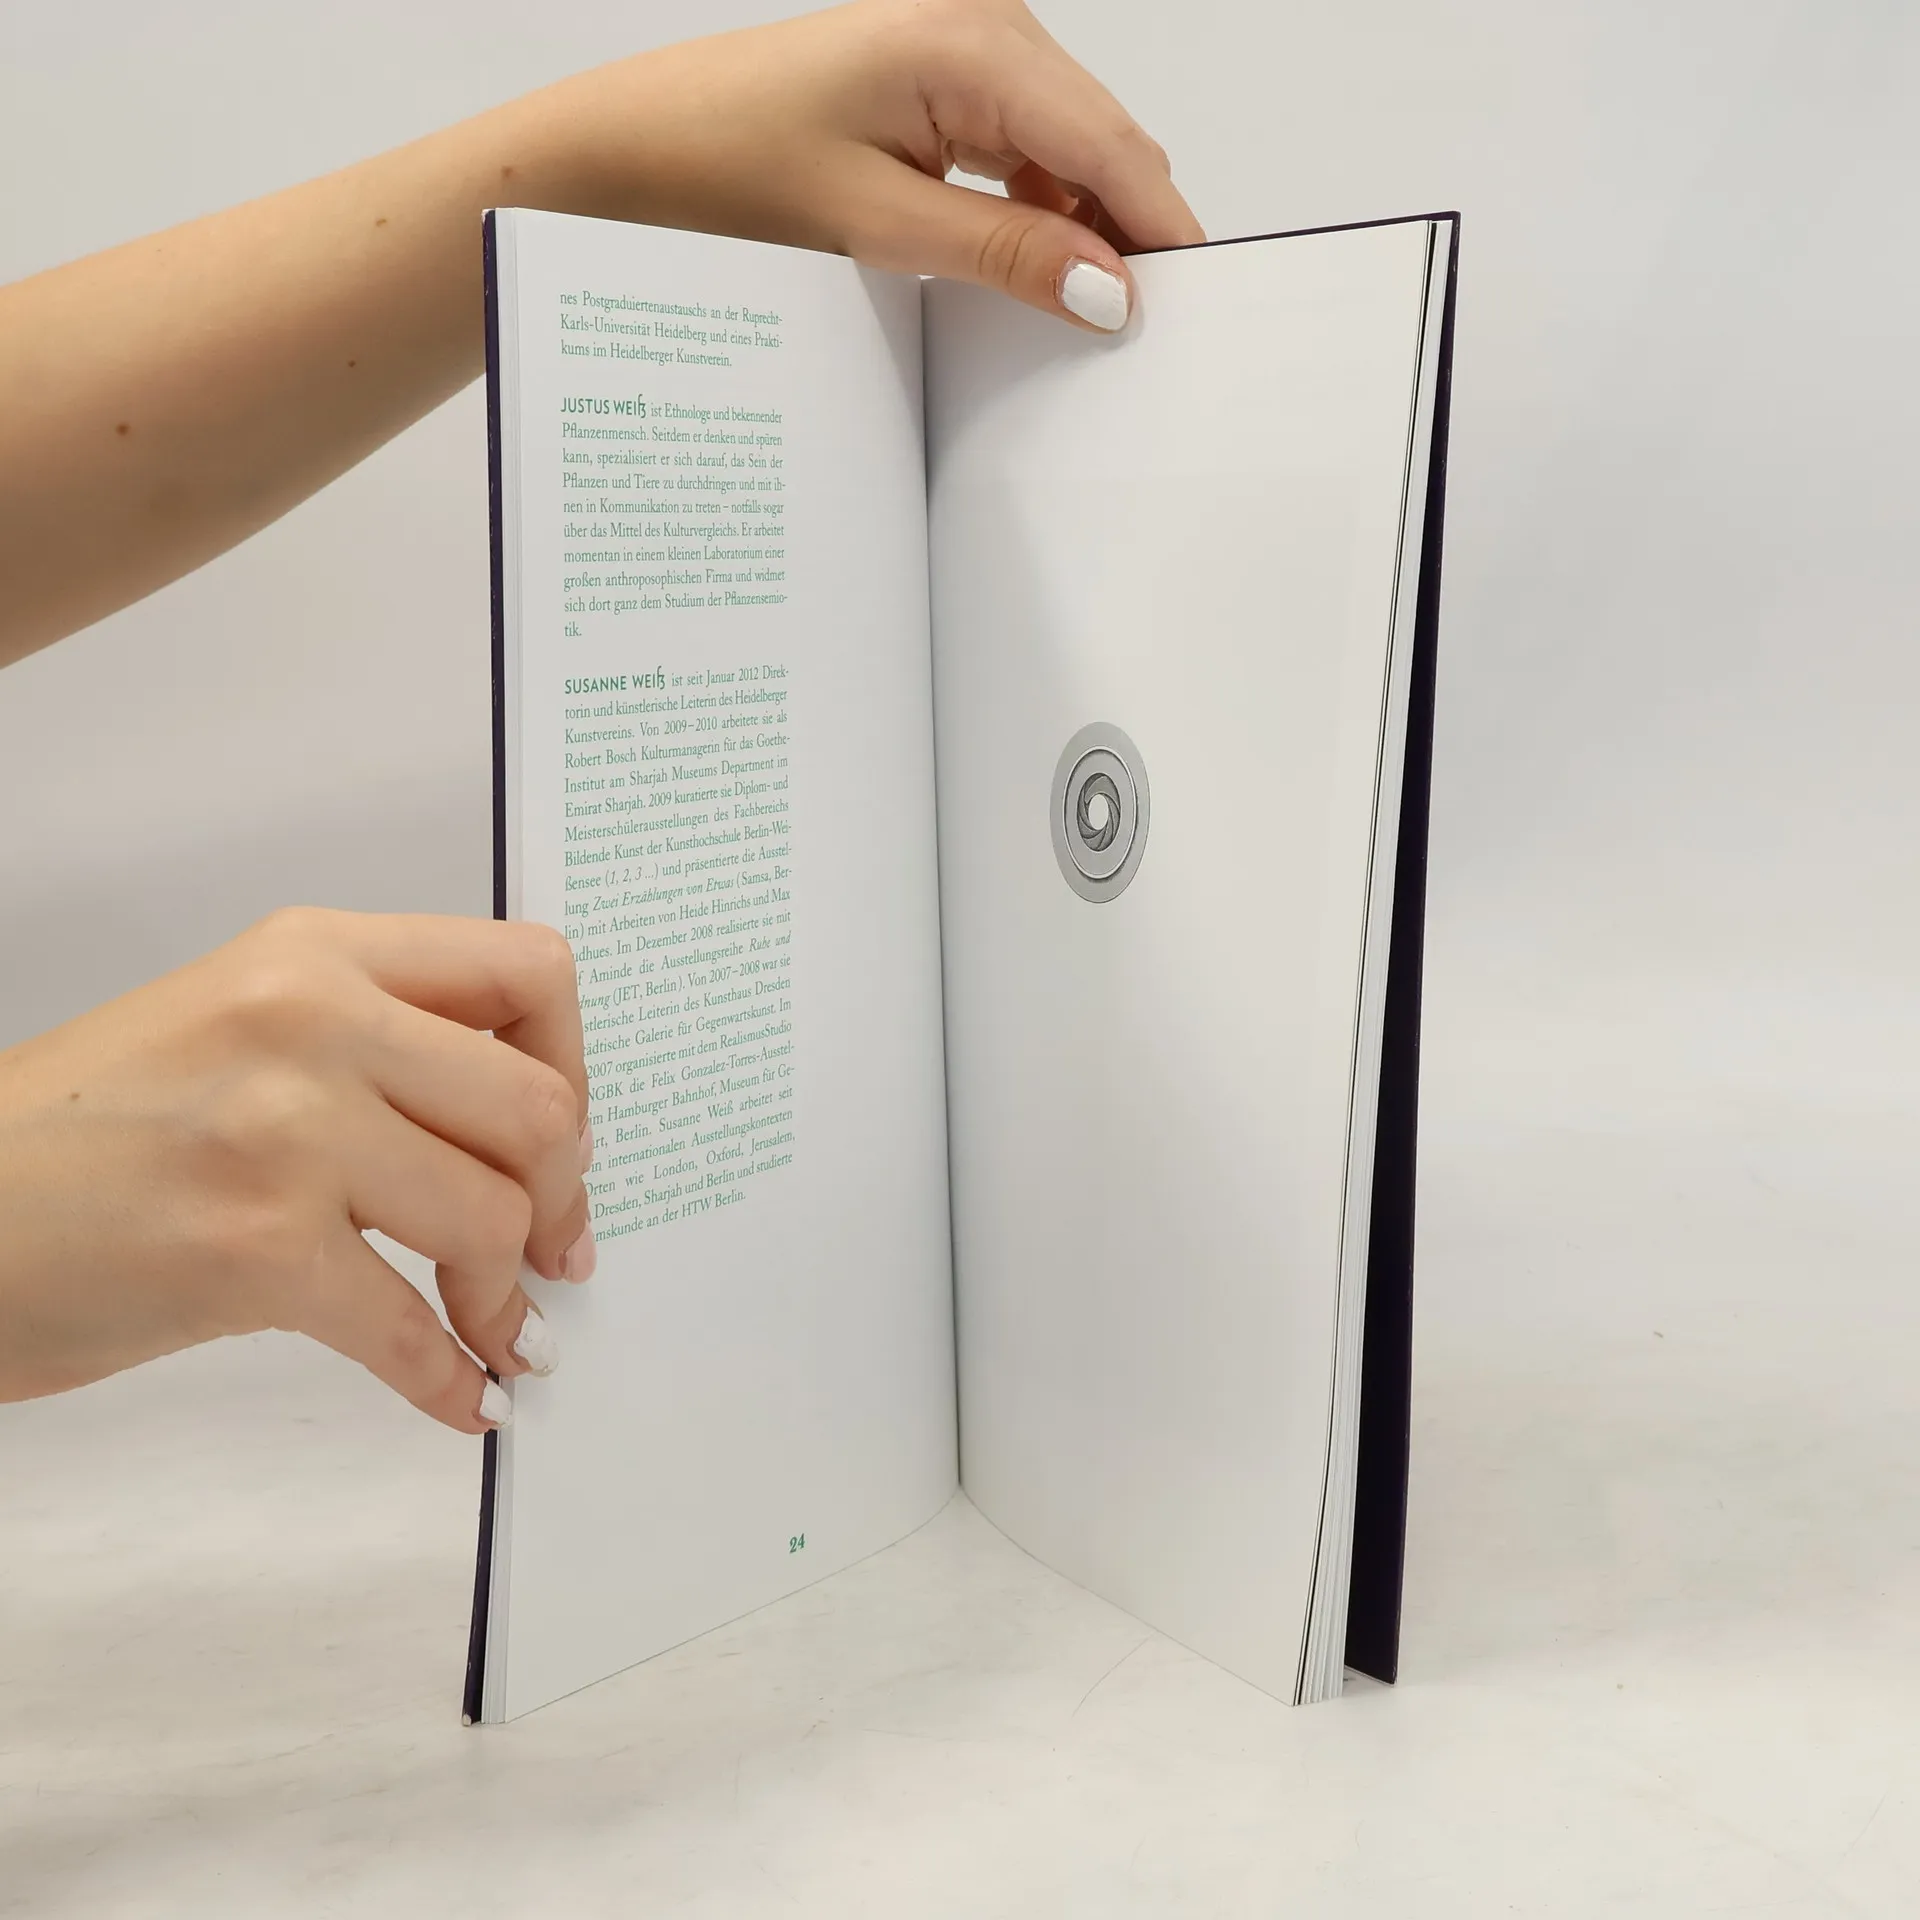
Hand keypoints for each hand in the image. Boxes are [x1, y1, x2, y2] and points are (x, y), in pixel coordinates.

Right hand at [0, 909, 592, 1431]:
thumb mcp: (236, 1027)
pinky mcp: (255, 1248)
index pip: (528, 973)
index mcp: (315, 953)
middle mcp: (310, 1019)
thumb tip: (519, 1128)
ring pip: (491, 1216)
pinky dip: (451, 1379)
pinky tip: (462, 1395)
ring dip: (507, 1296)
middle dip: (562, 1198)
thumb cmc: (84, 1132)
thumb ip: (375, 1045)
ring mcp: (286, 1131)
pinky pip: (411, 1328)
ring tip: (497, 1330)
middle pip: (536, 1108)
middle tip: (552, 1251)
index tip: (560, 1140)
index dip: (575, 1068)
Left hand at [1, 0, 1202, 660]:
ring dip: (1079, 240)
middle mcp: (978, 38)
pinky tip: (1026, 293)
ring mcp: (953, 67)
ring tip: (1090, 335)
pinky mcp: (924, 104)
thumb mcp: (875, 225)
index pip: (1115, 147)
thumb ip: (1005, 254)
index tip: (1201, 320)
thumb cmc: (718, 165)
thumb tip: (1113, 292)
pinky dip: (1032, 228)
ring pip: (1062, 163)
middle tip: (1155, 347)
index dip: (1165, 234)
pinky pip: (1013, 167)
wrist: (612, 157)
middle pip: (1101, 150)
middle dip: (1131, 240)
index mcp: (975, 46)